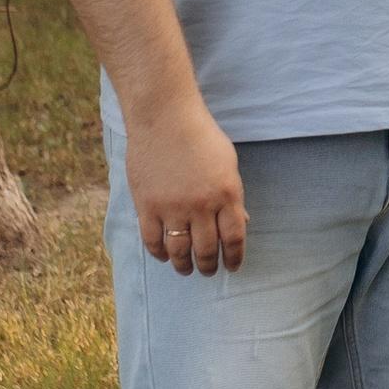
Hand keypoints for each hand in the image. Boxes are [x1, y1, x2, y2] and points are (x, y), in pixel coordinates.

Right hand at [125, 95, 246, 276]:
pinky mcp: (147, 205)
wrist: (164, 117)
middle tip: (207, 271)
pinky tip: (164, 256)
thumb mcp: (228, 163)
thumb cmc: (200, 135)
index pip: (234, 238)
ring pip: (180, 251)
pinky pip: (153, 241)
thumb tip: (240, 224)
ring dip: (184, 266)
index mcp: (227, 194)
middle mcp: (201, 205)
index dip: (234, 258)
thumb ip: (233, 196)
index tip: (232, 267)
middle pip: (207, 249)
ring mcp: (173, 207)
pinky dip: (160, 253)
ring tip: (186, 269)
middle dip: (209, 266)